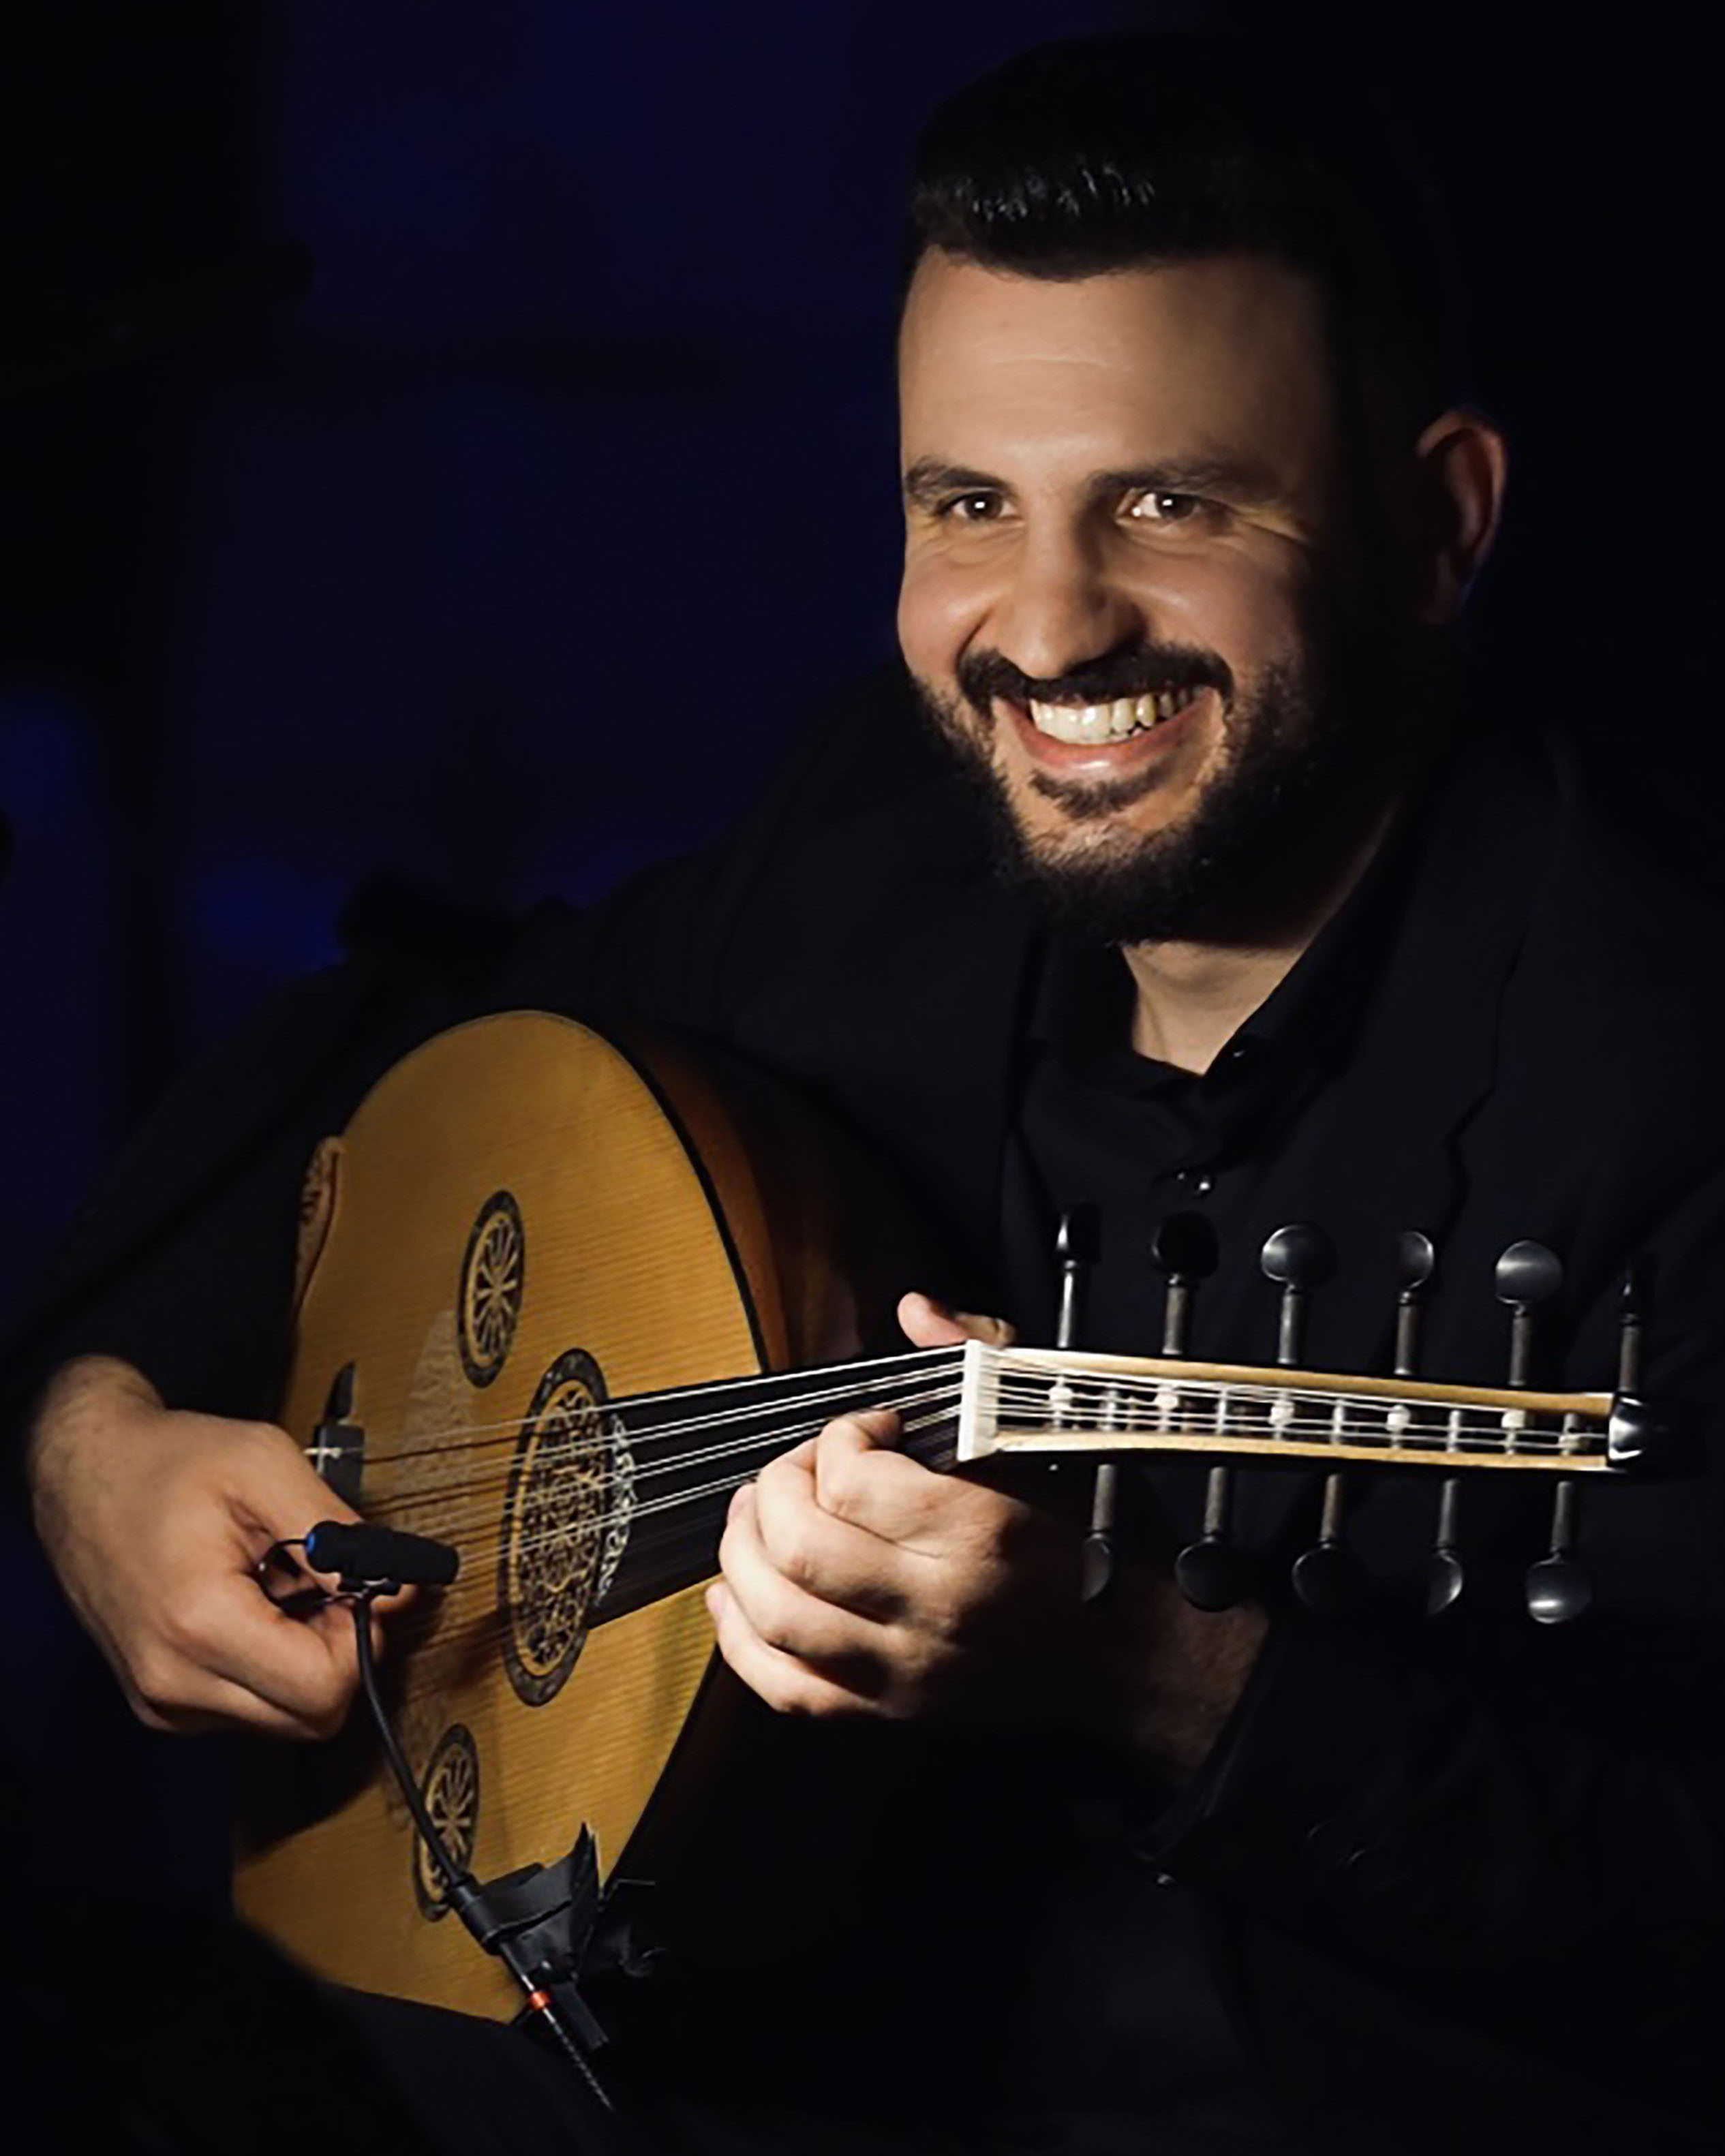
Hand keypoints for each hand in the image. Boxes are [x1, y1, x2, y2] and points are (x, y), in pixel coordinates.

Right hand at [29, 1355, 391, 1738]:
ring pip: (284, 1718)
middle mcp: (172, 1682)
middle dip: (336, 1652)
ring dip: (303, 1658)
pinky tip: (251, 1605)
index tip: (355, 1588)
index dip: (360, 1639)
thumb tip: (397, 1585)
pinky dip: (269, 1663)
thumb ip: (339, 1530)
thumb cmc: (166, 1463)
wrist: (84, 1474)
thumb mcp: (265, 1465)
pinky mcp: (162, 1702)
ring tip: (277, 1585)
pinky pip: (250, 1708)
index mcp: (198, 1626)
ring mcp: (163, 1700)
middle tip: (322, 1584)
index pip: (323, 1690)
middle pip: (310, 1717)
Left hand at [709, 1292, 1090, 1725]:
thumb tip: (917, 1310)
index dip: (838, 1437)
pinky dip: (741, 1640)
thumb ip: (979, 1355)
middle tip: (797, 1470)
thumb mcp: (1047, 1432)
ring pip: (778, 1616)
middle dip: (774, 1490)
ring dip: (742, 1555)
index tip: (862, 1429)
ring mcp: (909, 1669)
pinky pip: (787, 1688)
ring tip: (753, 1519)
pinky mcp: (892, 1712)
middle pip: (799, 1548)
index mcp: (980, 1533)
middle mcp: (938, 1608)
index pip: (853, 1480)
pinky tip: (735, 1597)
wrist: (1132, 1653)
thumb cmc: (1093, 1537)